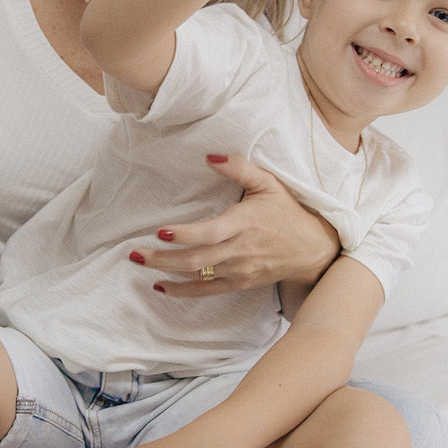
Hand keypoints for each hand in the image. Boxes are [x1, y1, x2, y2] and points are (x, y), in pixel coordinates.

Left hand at [130, 153, 338, 293]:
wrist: (313, 249)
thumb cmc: (287, 211)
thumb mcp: (269, 183)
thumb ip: (239, 167)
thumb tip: (209, 155)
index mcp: (246, 222)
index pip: (211, 232)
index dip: (185, 234)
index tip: (160, 231)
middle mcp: (241, 249)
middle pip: (197, 259)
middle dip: (163, 258)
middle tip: (135, 253)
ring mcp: (241, 269)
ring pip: (198, 276)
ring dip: (167, 272)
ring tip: (140, 263)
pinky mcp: (241, 283)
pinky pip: (208, 291)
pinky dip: (183, 291)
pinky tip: (161, 286)